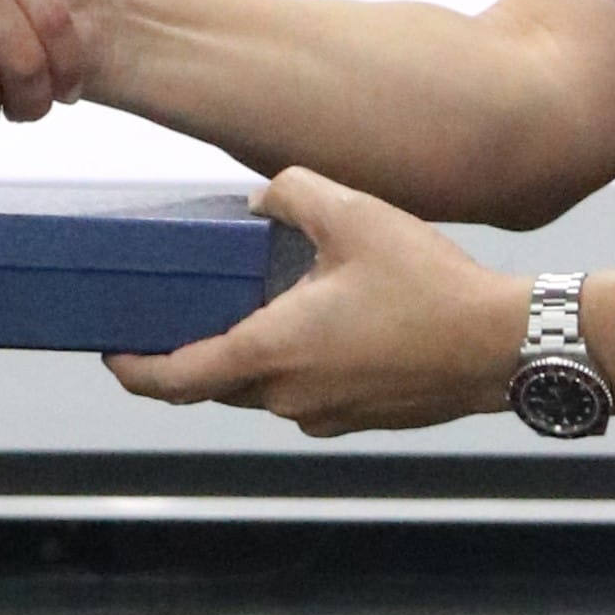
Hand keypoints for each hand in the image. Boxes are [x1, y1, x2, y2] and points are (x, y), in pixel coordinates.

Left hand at [106, 169, 523, 434]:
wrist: (502, 344)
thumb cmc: (432, 287)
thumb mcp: (353, 214)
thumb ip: (291, 195)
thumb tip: (263, 202)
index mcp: (275, 351)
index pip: (177, 379)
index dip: (134, 370)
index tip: (112, 354)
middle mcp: (291, 396)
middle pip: (216, 384)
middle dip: (191, 354)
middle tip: (177, 316)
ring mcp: (326, 415)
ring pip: (263, 389)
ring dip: (250, 355)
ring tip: (258, 306)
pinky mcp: (359, 418)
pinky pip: (306, 394)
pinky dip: (295, 365)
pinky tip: (320, 322)